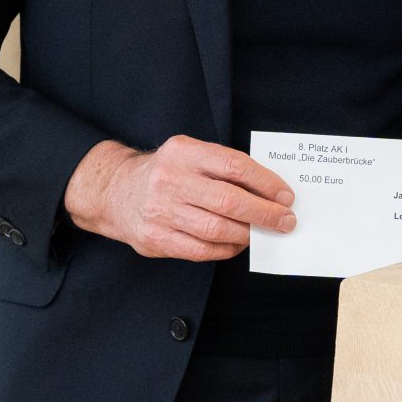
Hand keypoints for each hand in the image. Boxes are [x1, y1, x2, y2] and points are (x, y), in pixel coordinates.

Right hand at [64, 136, 295, 262]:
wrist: (115, 192)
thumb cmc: (165, 172)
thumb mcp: (189, 154)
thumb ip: (223, 167)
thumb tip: (270, 191)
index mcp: (183, 152)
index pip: (234, 166)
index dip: (266, 183)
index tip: (286, 196)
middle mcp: (170, 180)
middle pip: (228, 201)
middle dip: (264, 214)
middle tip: (285, 221)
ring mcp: (160, 211)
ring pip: (216, 229)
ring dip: (247, 234)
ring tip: (263, 233)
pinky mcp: (155, 239)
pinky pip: (201, 249)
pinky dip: (226, 248)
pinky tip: (237, 243)